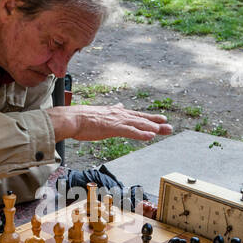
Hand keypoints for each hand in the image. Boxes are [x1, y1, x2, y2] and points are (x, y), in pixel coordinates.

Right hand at [47, 104, 172, 142]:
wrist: (72, 118)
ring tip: (165, 130)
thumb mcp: (100, 114)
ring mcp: (117, 121)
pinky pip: (130, 132)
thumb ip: (111, 112)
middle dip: (156, 123)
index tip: (161, 119)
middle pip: (141, 119)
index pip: (136, 116)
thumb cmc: (82, 118)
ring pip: (139, 124)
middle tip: (169, 127)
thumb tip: (120, 106)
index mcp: (116, 113)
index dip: (149, 118)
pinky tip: (150, 136)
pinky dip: (141, 134)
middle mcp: (119, 115)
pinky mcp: (113, 128)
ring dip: (153, 127)